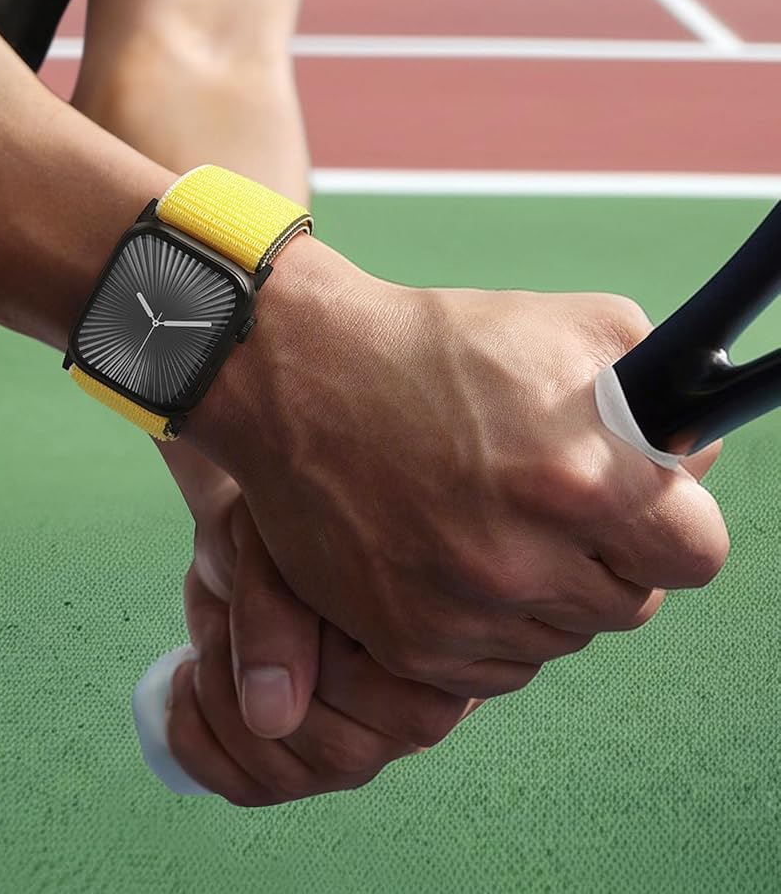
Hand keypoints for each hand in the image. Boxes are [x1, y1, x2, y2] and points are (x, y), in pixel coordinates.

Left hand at [158, 443, 478, 804]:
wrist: (258, 528)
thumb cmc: (288, 519)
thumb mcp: (279, 545)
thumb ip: (283, 616)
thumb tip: (272, 716)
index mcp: (435, 654)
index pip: (408, 712)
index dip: (331, 665)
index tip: (295, 602)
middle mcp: (409, 712)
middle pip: (343, 756)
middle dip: (261, 688)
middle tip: (229, 624)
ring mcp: (356, 745)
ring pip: (288, 778)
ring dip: (222, 710)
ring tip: (210, 645)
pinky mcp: (298, 760)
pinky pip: (246, 789)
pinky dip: (196, 742)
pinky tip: (187, 685)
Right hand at [187, 238, 728, 697]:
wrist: (300, 380)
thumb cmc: (428, 347)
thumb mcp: (563, 326)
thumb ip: (657, 393)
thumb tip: (693, 457)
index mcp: (581, 480)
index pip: (697, 555)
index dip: (672, 527)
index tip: (643, 512)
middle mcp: (524, 561)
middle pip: (630, 604)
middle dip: (607, 561)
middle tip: (555, 514)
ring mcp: (462, 611)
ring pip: (560, 641)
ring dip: (543, 597)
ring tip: (492, 531)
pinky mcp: (408, 642)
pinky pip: (492, 671)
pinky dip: (487, 630)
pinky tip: (456, 568)